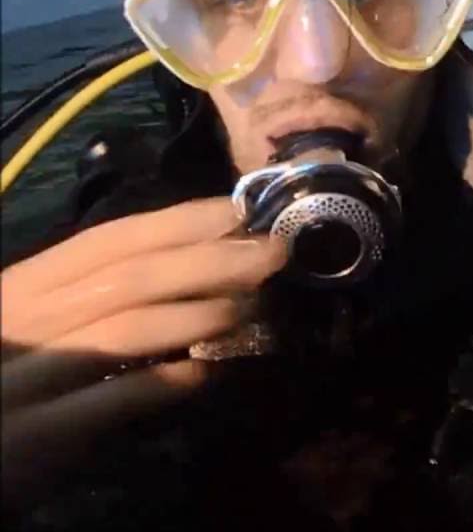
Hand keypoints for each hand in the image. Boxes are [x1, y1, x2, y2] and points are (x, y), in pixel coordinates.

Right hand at [1, 197, 285, 502]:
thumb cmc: (3, 374)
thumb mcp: (32, 324)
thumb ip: (88, 295)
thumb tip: (191, 264)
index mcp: (22, 287)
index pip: (109, 240)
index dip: (180, 221)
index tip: (240, 211)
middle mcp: (23, 322)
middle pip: (130, 277)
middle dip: (210, 261)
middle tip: (273, 254)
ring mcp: (25, 377)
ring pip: (125, 331)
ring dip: (197, 316)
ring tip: (251, 311)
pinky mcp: (35, 435)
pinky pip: (113, 400)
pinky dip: (166, 383)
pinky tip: (206, 374)